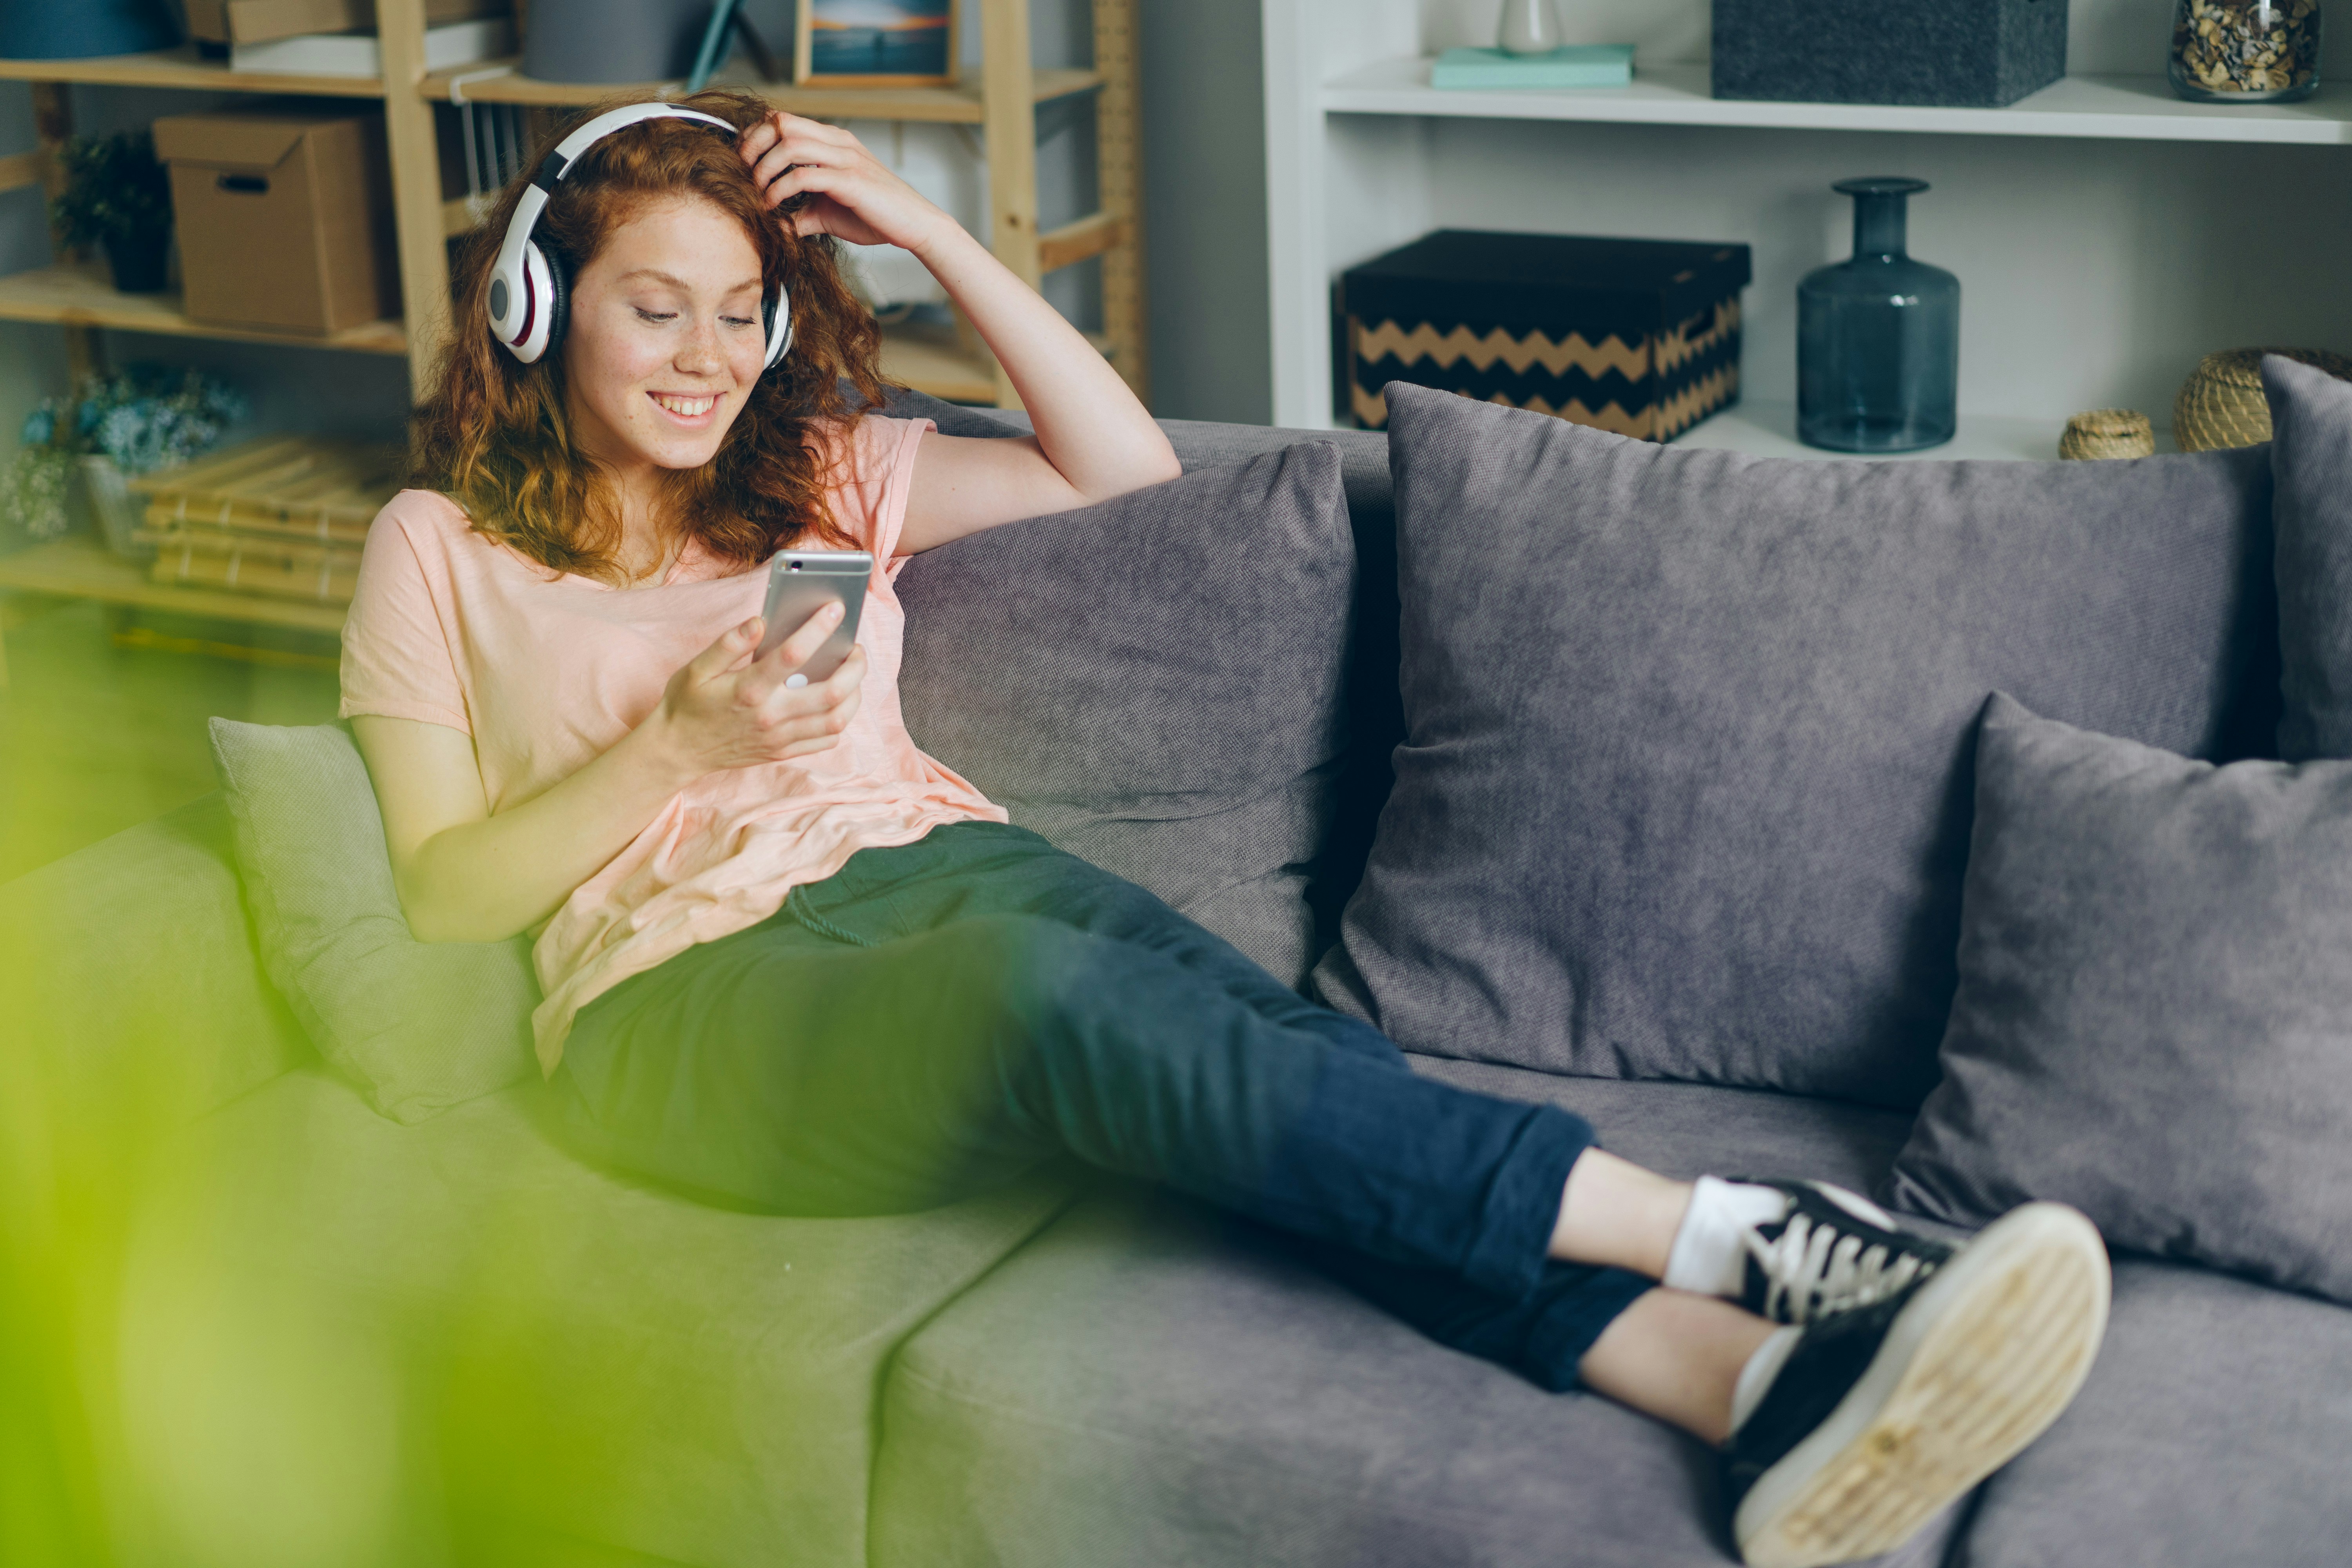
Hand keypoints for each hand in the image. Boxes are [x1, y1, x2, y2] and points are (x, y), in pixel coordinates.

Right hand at [644, 600, 866, 776]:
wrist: (677, 751)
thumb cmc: (687, 705)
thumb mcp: (696, 668)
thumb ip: (729, 644)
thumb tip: (760, 621)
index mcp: (749, 689)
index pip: (794, 655)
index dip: (819, 628)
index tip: (835, 609)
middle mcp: (770, 716)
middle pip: (831, 693)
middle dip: (854, 667)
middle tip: (856, 649)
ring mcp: (779, 738)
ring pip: (836, 720)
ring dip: (854, 695)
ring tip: (852, 675)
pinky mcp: (782, 752)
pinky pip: (826, 741)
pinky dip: (840, 721)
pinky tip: (837, 704)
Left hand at [738, 113, 956, 255]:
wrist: (917, 227)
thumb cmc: (877, 217)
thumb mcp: (829, 213)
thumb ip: (801, 213)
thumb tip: (776, 225)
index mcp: (834, 141)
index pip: (784, 120)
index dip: (755, 136)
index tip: (743, 164)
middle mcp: (839, 142)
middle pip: (781, 123)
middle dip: (753, 147)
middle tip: (743, 175)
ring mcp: (846, 158)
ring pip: (789, 144)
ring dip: (764, 169)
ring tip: (757, 192)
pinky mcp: (851, 181)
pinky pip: (805, 175)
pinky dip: (781, 190)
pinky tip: (774, 207)